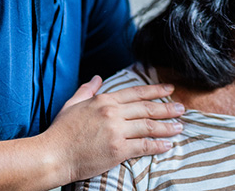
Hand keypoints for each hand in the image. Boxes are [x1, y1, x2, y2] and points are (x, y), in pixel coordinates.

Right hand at [44, 76, 184, 181]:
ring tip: (180, 126)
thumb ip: (87, 90)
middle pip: (147, 108)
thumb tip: (98, 78)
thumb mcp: (72, 104)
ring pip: (149, 126)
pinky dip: (158, 145)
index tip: (169, 88)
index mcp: (103, 100)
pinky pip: (144, 146)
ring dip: (167, 126)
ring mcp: (116, 131)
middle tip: (182, 108)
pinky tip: (167, 145)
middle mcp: (112, 113)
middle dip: (167, 107)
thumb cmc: (60, 132)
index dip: (155, 90)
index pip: (136, 92)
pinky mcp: (117, 149)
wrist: (52, 155)